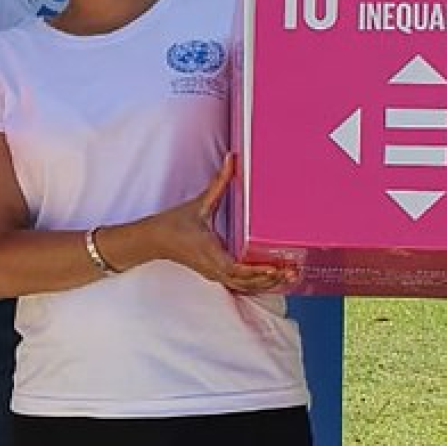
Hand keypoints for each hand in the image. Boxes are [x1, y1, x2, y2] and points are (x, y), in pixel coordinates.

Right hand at [147, 155, 293, 293]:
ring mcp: (214, 274)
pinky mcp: (214, 274)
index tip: (274, 267)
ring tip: (289, 276)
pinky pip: (238, 285)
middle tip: (293, 271)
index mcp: (211, 252)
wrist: (153, 240)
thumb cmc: (173, 223)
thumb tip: (232, 159)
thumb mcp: (199, 203)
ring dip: (266, 284)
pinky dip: (256, 284)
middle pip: (247, 282)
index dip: (256, 271)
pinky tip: (271, 279)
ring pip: (244, 287)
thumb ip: (218, 182)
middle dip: (271, 279)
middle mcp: (214, 268)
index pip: (236, 269)